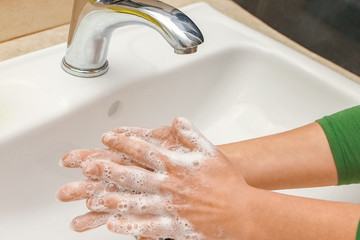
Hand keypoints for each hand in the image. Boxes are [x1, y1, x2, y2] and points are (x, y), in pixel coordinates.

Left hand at [57, 118, 252, 238]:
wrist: (240, 211)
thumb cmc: (226, 181)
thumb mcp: (210, 151)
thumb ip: (191, 134)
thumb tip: (176, 121)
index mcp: (176, 165)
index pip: (143, 150)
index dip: (123, 143)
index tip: (107, 138)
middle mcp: (168, 184)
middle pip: (132, 175)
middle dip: (108, 170)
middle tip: (88, 167)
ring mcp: (169, 206)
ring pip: (134, 202)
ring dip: (112, 199)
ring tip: (94, 198)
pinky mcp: (173, 226)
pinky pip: (146, 227)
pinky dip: (129, 227)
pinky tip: (114, 225)